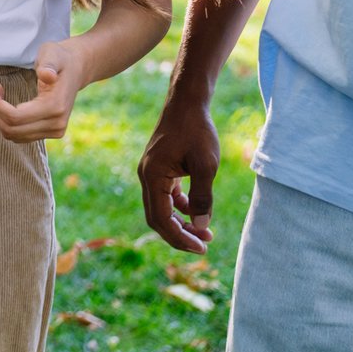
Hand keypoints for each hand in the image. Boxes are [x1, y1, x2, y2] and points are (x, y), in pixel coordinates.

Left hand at [0, 41, 85, 141]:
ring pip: (13, 135)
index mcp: (56, 107)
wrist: (77, 69)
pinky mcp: (49, 133)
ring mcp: (54, 131)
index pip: (15, 117)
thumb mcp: (52, 54)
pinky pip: (18, 135)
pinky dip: (5, 122)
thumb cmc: (60, 59)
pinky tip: (3, 103)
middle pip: (11, 129)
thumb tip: (47, 75)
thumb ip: (48, 64)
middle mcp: (56, 124)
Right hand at [138, 97, 219, 252]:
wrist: (187, 104)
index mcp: (152, 177)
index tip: (202, 247)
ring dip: (181, 223)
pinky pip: (166, 197)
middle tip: (204, 245)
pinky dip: (181, 208)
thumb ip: (202, 198)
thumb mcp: (205, 166)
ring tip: (206, 233)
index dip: (180, 237)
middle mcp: (147, 177)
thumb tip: (201, 227)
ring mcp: (152, 173)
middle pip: (157, 218)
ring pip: (161, 209)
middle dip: (179, 234)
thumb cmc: (197, 131)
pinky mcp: (160, 169)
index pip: (161, 218)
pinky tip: (198, 210)